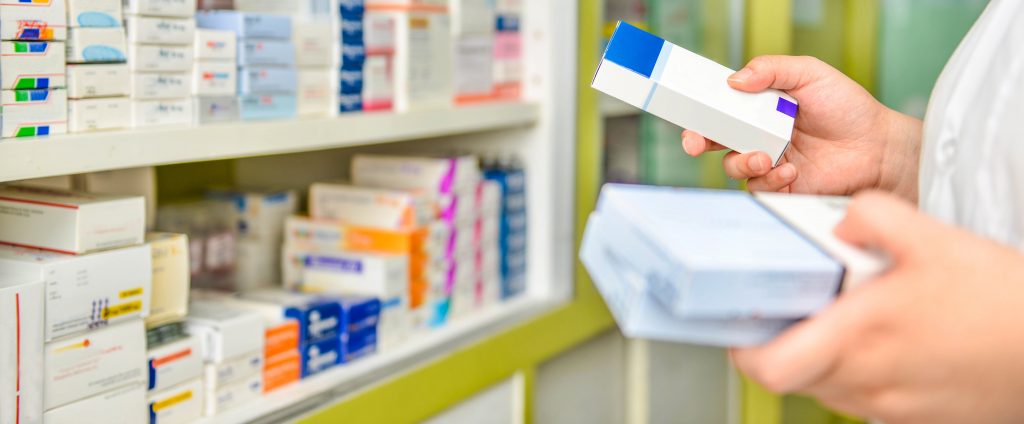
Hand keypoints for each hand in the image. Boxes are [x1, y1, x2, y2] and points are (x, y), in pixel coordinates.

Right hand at [681, 56, 921, 199]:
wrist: (878, 147)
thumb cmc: (848, 108)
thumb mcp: (810, 74)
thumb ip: (771, 69)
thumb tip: (734, 80)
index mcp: (761, 106)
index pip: (721, 107)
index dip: (701, 110)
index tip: (690, 112)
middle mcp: (759, 134)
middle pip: (714, 138)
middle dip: (697, 140)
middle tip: (696, 143)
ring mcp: (769, 161)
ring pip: (733, 166)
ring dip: (741, 162)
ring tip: (764, 157)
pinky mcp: (781, 187)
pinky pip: (758, 188)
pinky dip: (770, 179)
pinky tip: (793, 170)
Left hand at [731, 191, 1023, 422]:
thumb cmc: (1001, 300)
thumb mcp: (934, 237)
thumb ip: (871, 217)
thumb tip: (835, 224)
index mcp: (860, 337)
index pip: (769, 365)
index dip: (745, 348)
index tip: (746, 322)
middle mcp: (867, 381)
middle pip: (792, 374)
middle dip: (784, 341)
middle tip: (798, 309)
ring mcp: (888, 406)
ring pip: (824, 387)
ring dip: (820, 356)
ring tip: (848, 318)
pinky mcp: (911, 418)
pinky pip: (860, 399)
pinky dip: (856, 372)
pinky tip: (884, 341)